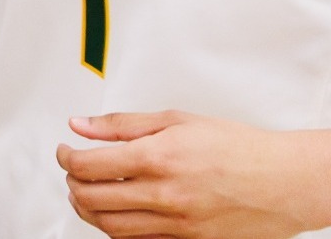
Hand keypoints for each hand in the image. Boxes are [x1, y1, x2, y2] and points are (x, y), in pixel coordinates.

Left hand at [58, 111, 330, 237]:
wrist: (286, 180)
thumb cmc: (240, 148)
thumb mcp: (177, 121)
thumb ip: (122, 124)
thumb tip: (81, 125)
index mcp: (158, 158)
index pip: (86, 165)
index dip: (65, 158)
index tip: (65, 151)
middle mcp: (165, 194)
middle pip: (90, 198)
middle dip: (71, 183)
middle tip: (73, 171)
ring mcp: (177, 223)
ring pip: (109, 226)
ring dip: (87, 209)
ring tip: (87, 193)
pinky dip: (117, 229)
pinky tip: (117, 214)